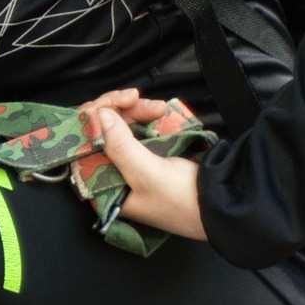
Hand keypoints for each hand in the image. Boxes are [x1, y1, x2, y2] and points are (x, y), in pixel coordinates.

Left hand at [78, 89, 207, 242]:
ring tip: (158, 107)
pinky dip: (147, 117)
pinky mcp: (150, 155)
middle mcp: (112, 176)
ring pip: (120, 127)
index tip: (107, 104)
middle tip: (137, 98)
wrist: (222, 206)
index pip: (82, 148)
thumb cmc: (182, 199)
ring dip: (135, 111)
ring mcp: (131, 165)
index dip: (89, 122)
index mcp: (102, 187)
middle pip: (100, 133)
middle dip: (116, 111)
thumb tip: (98, 115)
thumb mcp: (147, 173)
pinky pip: (139, 129)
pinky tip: (160, 111)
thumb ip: (119, 145)